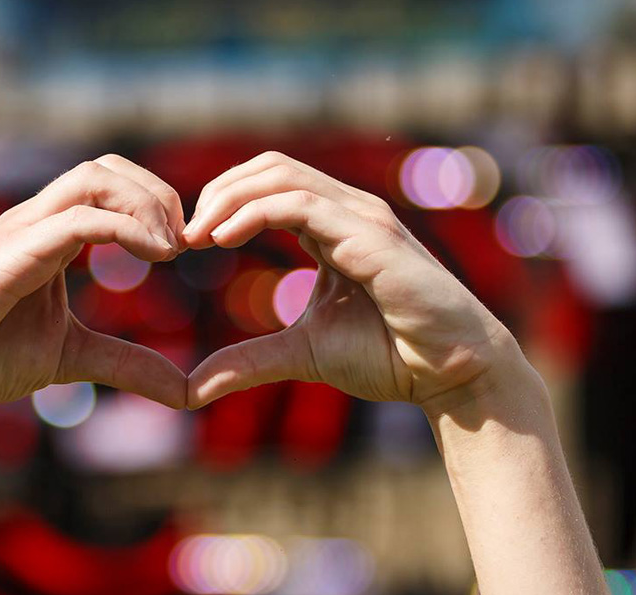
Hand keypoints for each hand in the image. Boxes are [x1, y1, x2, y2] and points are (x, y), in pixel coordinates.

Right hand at [0, 155, 189, 422]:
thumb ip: (127, 363)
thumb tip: (184, 389)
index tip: (184, 250)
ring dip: (146, 203)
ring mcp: (21, 230)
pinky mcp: (12, 253)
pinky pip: (79, 219)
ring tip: (171, 249)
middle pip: (107, 166)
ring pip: (93, 177)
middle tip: (185, 243)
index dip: (156, 205)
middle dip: (158, 194)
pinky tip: (156, 258)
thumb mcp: (73, 357)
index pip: (110, 183)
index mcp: (49, 233)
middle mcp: (35, 219)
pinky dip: (128, 229)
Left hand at [182, 152, 537, 419]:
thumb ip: (248, 360)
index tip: (188, 243)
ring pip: (281, 175)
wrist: (451, 374)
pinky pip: (302, 204)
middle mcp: (350, 210)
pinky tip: (223, 239)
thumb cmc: (392, 356)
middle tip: (184, 236)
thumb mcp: (302, 353)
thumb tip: (192, 387)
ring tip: (197, 236)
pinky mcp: (372, 236)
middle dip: (217, 192)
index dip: (222, 202)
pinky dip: (254, 213)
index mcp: (334, 226)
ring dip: (228, 198)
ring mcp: (363, 217)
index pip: (268, 183)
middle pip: (270, 166)